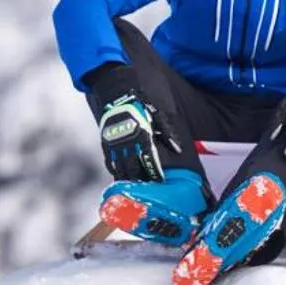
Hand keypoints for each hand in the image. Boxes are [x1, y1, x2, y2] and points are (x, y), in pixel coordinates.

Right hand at [83, 63, 179, 181]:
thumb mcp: (157, 117)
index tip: (160, 181)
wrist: (118, 97)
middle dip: (142, 179)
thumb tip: (178, 149)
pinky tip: (121, 177)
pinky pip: (110, 164)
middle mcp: (129, 144)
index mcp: (143, 137)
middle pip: (135, 169)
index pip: (150, 161)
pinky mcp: (107, 145)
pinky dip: (116, 172)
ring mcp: (116, 146)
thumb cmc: (140, 107)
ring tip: (135, 187)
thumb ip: (167, 133)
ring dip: (129, 179)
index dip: (155, 173)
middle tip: (148, 187)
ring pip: (122, 169)